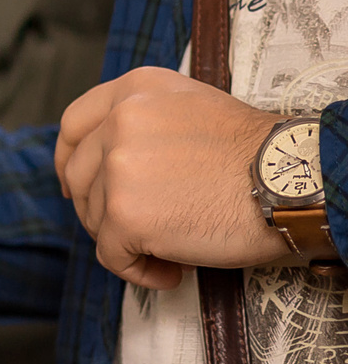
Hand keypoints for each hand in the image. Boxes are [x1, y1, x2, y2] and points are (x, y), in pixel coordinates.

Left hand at [55, 66, 292, 288]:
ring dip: (126, 241)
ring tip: (172, 249)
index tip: (75, 186)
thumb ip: (144, 122)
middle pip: (81, 177)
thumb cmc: (255, 155)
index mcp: (133, 91)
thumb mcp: (190, 108)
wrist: (293, 181)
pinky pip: (112, 256)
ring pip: (95, 217)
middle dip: (102, 211)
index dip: (69, 161)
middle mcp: (118, 122)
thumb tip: (107, 162)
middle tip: (141, 231)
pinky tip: (172, 272)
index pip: (73, 125)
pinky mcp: (126, 214)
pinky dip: (139, 272)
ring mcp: (118, 168)